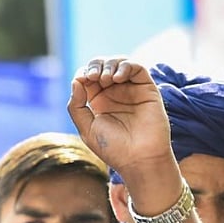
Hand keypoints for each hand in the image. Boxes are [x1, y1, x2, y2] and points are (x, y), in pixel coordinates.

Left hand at [67, 57, 172, 181]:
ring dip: (109, 65)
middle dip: (95, 66)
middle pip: (102, 66)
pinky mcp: (147, 88)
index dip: (83, 73)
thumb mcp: (86, 129)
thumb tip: (76, 80)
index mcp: (98, 102)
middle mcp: (114, 93)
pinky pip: (137, 68)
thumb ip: (76, 106)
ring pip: (119, 63)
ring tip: (106, 78)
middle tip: (93, 76)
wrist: (139, 159)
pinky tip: (118, 78)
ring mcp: (131, 90)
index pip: (88, 77)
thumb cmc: (113, 149)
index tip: (81, 81)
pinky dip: (126, 66)